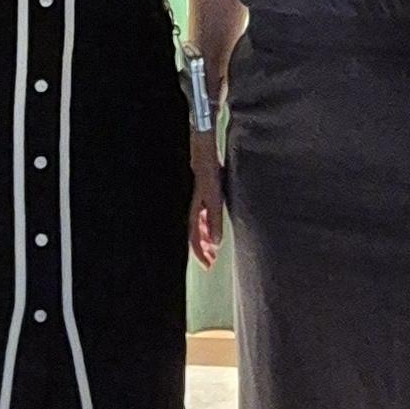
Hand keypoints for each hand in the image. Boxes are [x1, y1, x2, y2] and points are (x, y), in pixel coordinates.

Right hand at [189, 135, 224, 267]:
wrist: (203, 142)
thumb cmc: (207, 166)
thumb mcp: (213, 195)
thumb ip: (214, 218)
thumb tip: (215, 242)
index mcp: (195, 207)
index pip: (194, 236)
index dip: (199, 251)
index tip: (207, 265)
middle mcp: (196, 203)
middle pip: (196, 231)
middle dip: (202, 247)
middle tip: (210, 262)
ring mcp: (200, 195)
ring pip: (200, 221)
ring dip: (206, 235)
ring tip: (214, 247)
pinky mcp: (206, 186)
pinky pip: (205, 210)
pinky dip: (209, 220)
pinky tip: (214, 221)